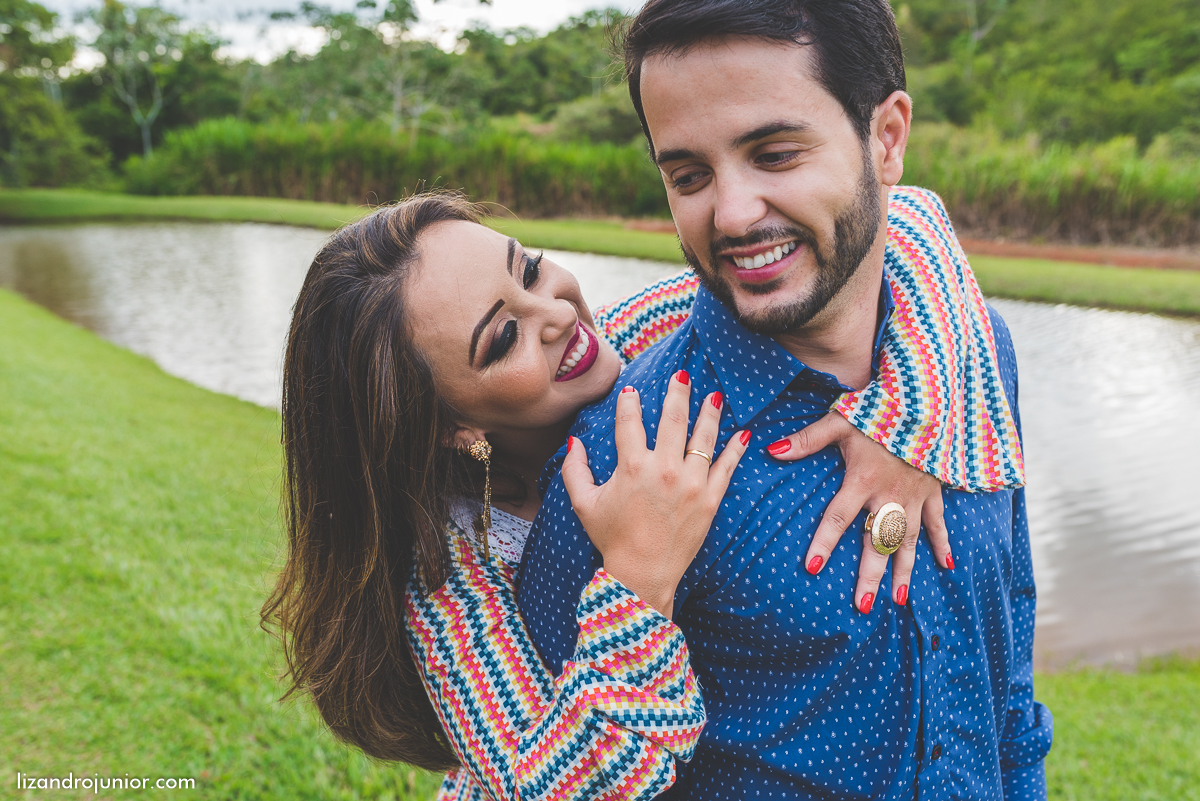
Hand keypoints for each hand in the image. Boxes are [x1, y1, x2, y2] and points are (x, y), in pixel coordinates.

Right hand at [562, 371, 749, 617]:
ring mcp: (691, 483)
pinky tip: (742, 432)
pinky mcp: (710, 500)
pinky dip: (735, 449)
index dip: (629, 402)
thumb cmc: (612, 538)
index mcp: (632, 466)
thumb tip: (574, 441)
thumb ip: (575, 470)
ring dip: (709, 412)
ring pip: (703, 437)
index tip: (631, 390)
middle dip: (678, 392)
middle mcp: (663, 469)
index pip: (630, 421)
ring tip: (714, 395)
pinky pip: (727, 467)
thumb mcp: (584, 503)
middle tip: (682, 374)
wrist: (642, 574)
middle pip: (673, 418)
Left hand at [767, 412, 951, 612]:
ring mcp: (913, 496)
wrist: (925, 398)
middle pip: (876, 542)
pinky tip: (946, 566)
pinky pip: (939, 522)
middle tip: (862, 606)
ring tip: (899, 600)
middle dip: (869, 575)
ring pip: (908, 541)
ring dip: (904, 571)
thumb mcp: (839, 421)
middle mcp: (888, 495)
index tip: (812, 568)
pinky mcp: (933, 490)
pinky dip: (943, 543)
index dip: (824, 543)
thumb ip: (807, 439)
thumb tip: (771, 450)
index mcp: (861, 480)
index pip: (837, 518)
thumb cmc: (877, 410)